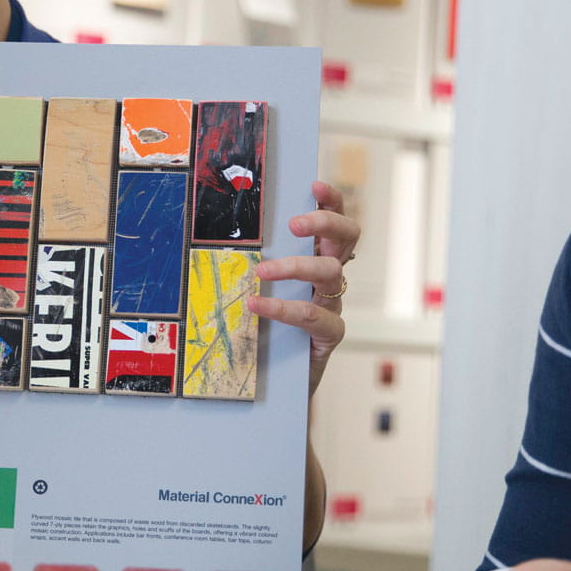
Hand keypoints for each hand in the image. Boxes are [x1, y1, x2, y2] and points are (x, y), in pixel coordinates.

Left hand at [249, 180, 357, 392]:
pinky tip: (257, 305)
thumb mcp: (260, 288)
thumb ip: (257, 262)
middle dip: (323, 223)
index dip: (331, 202)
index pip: (335, 223)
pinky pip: (314, 316)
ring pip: (331, 274)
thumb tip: (222, 234)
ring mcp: (333, 307)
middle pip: (347, 238)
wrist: (277, 383)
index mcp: (317, 260)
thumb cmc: (267, 328)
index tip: (314, 187)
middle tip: (294, 225)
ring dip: (295, 266)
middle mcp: (330, 280)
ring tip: (261, 270)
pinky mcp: (329, 336)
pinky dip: (283, 307)